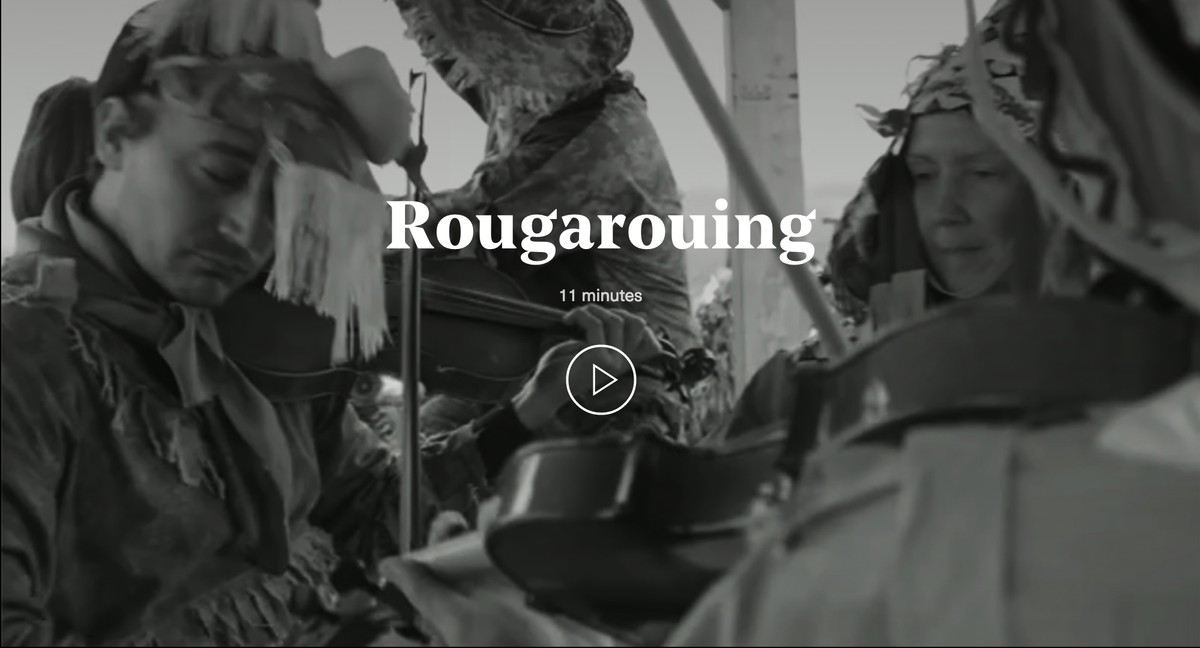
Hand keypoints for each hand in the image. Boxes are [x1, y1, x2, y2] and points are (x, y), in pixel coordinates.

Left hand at [511, 305, 662, 430]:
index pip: (646, 333)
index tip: (605, 314)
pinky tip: (566, 320)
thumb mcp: (591, 348)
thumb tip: (642, 315)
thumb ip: (610, 334)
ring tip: (575, 314)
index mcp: (623, 362)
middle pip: (636, 323)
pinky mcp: (598, 357)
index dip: (631, 316)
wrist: (544, 392)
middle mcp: (623, 364)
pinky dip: (580, 315)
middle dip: (610, 310)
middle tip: (586, 313)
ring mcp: (613, 361)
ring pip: (615, 320)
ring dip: (593, 309)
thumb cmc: (563, 368)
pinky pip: (595, 324)